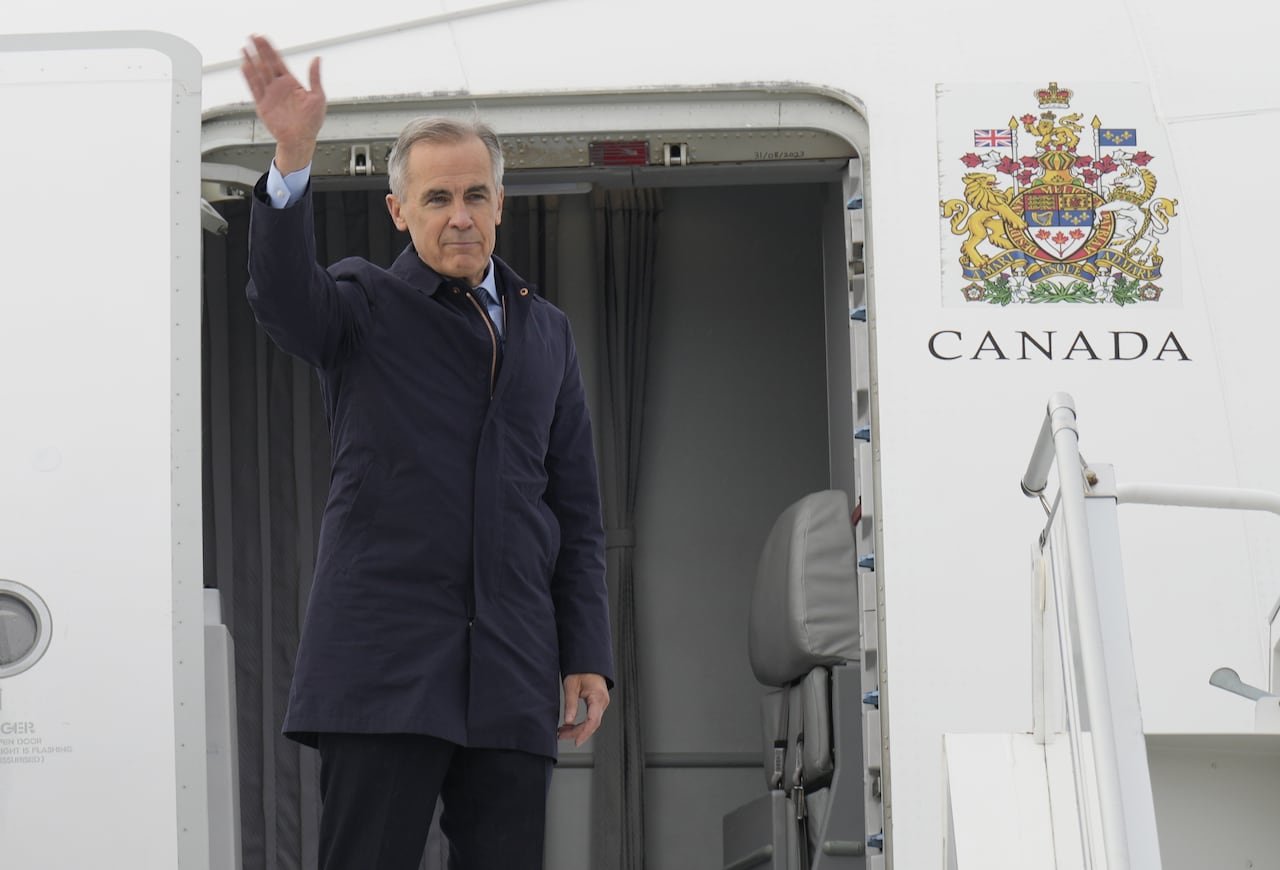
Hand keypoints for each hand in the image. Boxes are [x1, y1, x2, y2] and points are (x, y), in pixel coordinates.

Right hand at [240, 34, 325, 172]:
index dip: (270, 50)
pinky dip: (250, 78)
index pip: (278, 62)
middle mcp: (278, 87)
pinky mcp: (263, 105)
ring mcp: (270, 95)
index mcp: (291, 83)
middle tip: (252, 36)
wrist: (301, 140)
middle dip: (259, 51)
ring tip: (244, 48)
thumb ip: (315, 77)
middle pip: (266, 64)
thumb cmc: (311, 121)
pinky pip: (255, 89)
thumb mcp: (318, 97)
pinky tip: (245, 66)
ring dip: (251, 61)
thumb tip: (316, 59)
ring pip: (258, 74)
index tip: (263, 38)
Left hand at [558, 673, 609, 746]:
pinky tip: (570, 725)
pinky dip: (581, 723)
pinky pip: (591, 718)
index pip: (593, 721)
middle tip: (561, 735)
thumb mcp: (571, 685)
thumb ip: (570, 704)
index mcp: (598, 697)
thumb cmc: (581, 669)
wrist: (587, 661)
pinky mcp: (598, 703)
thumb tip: (568, 721)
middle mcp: (603, 702)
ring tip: (562, 732)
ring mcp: (601, 703)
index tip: (575, 741)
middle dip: (577, 733)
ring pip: (591, 722)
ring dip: (578, 729)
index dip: (584, 733)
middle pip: (592, 724)